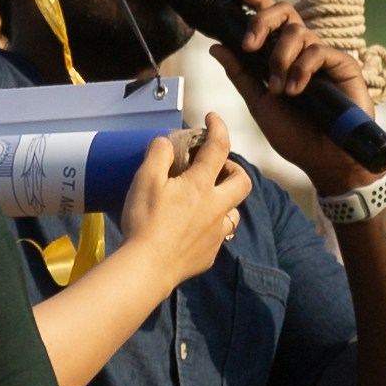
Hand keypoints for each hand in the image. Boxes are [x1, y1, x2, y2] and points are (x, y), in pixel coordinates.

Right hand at [110, 123, 251, 291]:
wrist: (147, 268)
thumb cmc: (145, 222)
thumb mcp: (144, 180)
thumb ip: (158, 155)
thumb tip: (166, 142)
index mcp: (200, 185)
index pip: (219, 147)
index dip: (218, 127)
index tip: (212, 118)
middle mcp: (215, 207)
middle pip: (242, 181)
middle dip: (233, 168)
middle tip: (215, 167)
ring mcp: (216, 233)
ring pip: (234, 211)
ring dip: (225, 200)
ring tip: (205, 200)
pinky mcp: (209, 254)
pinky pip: (219, 235)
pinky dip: (212, 226)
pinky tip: (193, 228)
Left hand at [212, 0, 385, 186]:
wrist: (326, 161)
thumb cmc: (296, 135)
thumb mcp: (260, 104)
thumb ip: (241, 74)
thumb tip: (216, 46)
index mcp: (282, 55)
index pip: (269, 18)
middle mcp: (303, 50)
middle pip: (284, 12)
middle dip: (262, 20)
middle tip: (250, 45)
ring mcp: (324, 56)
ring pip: (297, 32)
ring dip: (280, 59)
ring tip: (279, 89)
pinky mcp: (344, 64)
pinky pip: (319, 50)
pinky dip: (301, 68)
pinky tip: (296, 90)